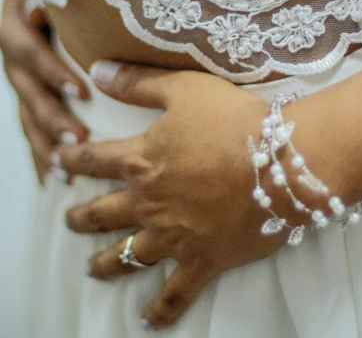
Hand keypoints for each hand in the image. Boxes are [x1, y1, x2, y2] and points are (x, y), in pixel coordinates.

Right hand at [0, 0, 89, 183]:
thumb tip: (48, 5)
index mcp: (15, 17)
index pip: (26, 47)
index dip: (50, 70)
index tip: (81, 90)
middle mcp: (11, 47)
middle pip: (25, 87)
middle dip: (51, 117)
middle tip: (79, 144)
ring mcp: (17, 70)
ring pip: (25, 110)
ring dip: (43, 142)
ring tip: (64, 171)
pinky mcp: (27, 85)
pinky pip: (29, 120)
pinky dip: (39, 148)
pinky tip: (50, 175)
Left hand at [57, 65, 296, 330]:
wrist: (280, 162)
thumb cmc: (233, 120)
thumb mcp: (183, 88)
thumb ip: (137, 82)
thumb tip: (97, 72)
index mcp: (141, 159)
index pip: (95, 159)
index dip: (73, 158)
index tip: (59, 161)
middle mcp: (148, 202)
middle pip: (103, 213)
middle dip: (81, 216)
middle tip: (69, 220)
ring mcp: (173, 236)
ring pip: (128, 255)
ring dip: (106, 263)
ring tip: (91, 268)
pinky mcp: (201, 260)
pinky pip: (175, 293)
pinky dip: (160, 310)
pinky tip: (147, 321)